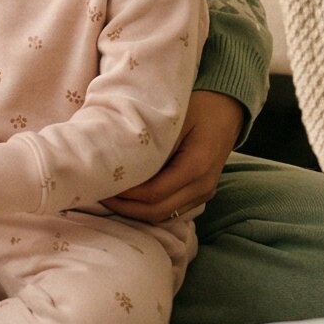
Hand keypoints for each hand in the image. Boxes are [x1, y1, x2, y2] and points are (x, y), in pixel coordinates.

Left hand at [104, 91, 241, 220]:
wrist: (225, 110)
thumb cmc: (197, 108)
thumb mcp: (172, 119)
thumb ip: (149, 142)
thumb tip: (115, 157)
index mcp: (196, 166)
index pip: (154, 193)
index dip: (125, 194)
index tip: (102, 183)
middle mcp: (203, 186)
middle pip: (157, 211)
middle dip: (124, 207)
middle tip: (97, 194)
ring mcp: (203, 193)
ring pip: (164, 215)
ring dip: (135, 211)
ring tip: (108, 197)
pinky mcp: (200, 194)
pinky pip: (171, 210)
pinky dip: (148, 208)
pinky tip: (128, 198)